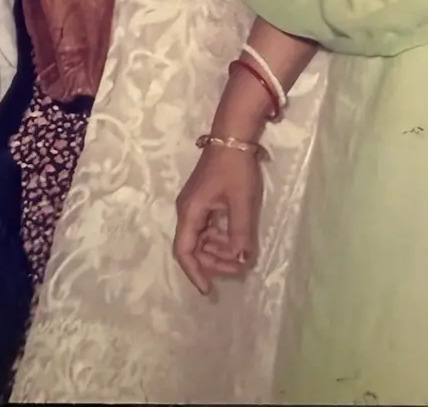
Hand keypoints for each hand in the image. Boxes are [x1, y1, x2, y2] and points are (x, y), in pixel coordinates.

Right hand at [172, 144, 263, 296]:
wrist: (233, 136)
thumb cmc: (235, 169)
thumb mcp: (241, 202)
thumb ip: (240, 233)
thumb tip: (239, 258)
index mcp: (190, 212)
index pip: (184, 251)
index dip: (195, 273)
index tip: (208, 290)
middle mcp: (188, 211)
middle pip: (194, 247)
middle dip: (215, 262)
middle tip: (240, 267)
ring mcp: (196, 205)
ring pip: (203, 239)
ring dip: (220, 250)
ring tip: (243, 255)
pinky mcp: (205, 199)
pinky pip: (209, 227)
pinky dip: (222, 237)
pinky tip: (238, 240)